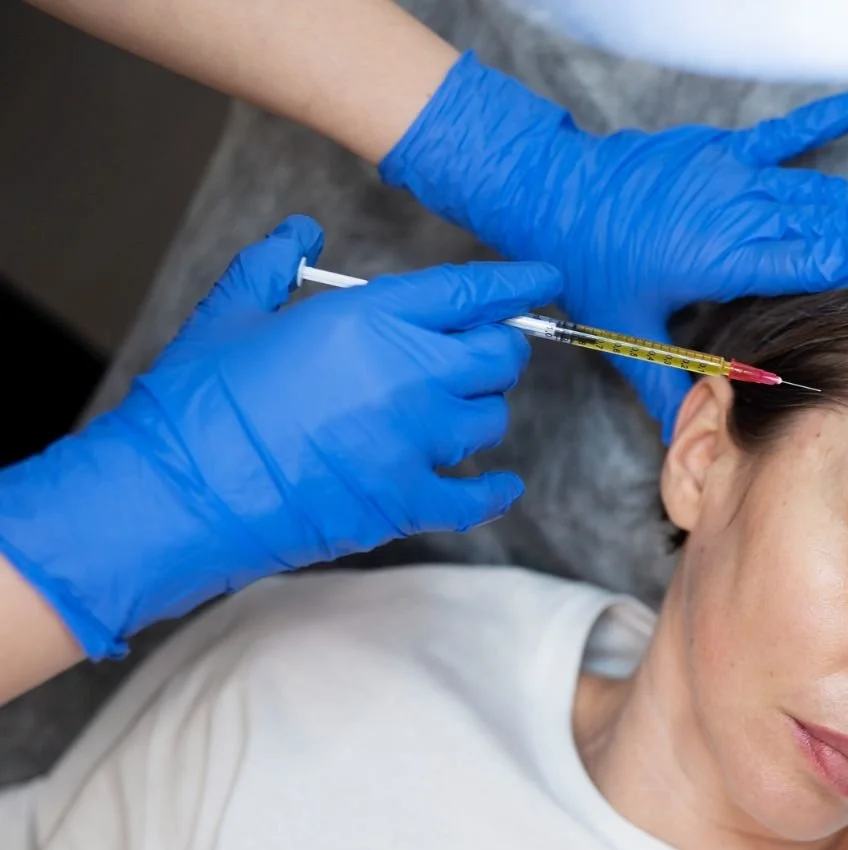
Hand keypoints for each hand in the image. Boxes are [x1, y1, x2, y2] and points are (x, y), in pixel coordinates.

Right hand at [0, 216, 560, 657]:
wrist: (178, 490)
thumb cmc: (199, 399)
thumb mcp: (232, 313)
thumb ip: (274, 264)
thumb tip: (299, 230)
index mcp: (370, 319)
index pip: (469, 292)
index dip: (515, 285)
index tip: (546, 280)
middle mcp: (408, 374)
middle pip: (496, 356)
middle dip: (497, 350)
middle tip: (482, 354)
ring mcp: (413, 440)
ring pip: (488, 420)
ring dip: (475, 413)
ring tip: (444, 414)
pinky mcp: (406, 500)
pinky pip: (476, 496)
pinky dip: (493, 492)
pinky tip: (501, 486)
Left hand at [380, 52, 847, 437]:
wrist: (548, 192)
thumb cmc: (588, 265)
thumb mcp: (627, 336)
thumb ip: (669, 387)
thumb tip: (699, 439)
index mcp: (727, 256)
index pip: (820, 260)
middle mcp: (740, 210)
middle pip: (837, 221)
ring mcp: (732, 173)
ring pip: (819, 188)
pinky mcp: (720, 148)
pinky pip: (780, 134)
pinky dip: (820, 122)